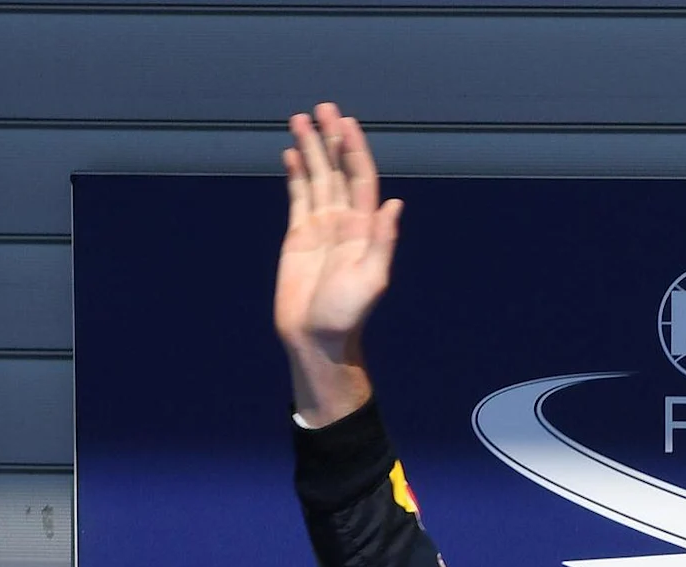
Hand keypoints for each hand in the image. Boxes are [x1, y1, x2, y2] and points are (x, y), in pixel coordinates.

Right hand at [275, 102, 398, 426]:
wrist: (316, 338)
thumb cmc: (346, 316)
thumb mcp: (371, 280)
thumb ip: (382, 241)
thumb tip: (394, 205)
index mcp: (363, 229)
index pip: (359, 180)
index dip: (353, 151)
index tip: (344, 123)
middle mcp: (344, 223)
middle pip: (337, 171)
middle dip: (330, 139)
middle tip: (323, 107)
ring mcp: (321, 228)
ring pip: (316, 178)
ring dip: (310, 149)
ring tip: (301, 119)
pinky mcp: (299, 236)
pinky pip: (298, 197)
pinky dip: (295, 175)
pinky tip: (291, 154)